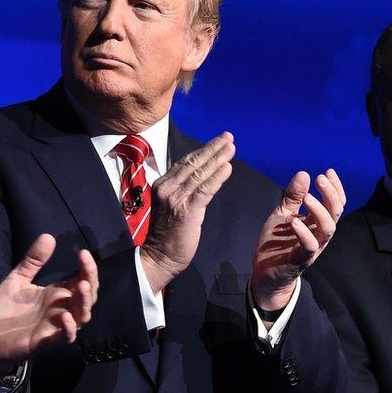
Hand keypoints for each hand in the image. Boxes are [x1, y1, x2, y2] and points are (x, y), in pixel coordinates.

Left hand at [0, 234, 98, 372]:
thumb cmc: (5, 310)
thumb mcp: (17, 280)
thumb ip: (32, 261)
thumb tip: (48, 236)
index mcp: (57, 294)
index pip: (82, 279)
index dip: (87, 268)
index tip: (82, 252)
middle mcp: (62, 309)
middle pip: (88, 296)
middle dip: (91, 280)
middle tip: (85, 265)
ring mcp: (56, 326)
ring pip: (81, 316)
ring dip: (84, 302)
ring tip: (81, 286)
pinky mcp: (45, 341)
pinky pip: (64, 337)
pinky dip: (68, 329)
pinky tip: (65, 317)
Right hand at [140, 131, 234, 292]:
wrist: (160, 256)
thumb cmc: (168, 233)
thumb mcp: (171, 205)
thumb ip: (182, 189)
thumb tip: (199, 175)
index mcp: (163, 184)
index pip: (185, 162)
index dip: (203, 150)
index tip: (217, 141)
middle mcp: (167, 187)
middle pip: (193, 162)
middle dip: (213, 148)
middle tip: (228, 137)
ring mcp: (176, 198)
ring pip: (200, 173)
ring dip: (218, 158)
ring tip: (231, 147)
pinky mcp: (187, 210)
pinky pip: (205, 189)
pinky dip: (217, 177)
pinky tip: (227, 167)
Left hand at [250, 169, 345, 310]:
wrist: (264, 271)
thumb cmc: (277, 242)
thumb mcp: (282, 214)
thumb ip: (293, 196)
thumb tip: (304, 173)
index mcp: (316, 222)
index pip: (335, 203)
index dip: (335, 188)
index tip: (328, 171)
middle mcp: (319, 234)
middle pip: (336, 213)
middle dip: (331, 194)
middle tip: (320, 178)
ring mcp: (312, 248)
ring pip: (328, 229)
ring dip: (320, 211)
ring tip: (308, 197)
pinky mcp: (300, 259)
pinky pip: (309, 246)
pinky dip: (304, 233)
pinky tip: (294, 221)